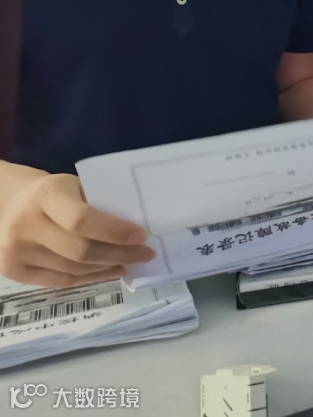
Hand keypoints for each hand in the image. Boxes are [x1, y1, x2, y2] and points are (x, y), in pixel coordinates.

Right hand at [0, 170, 154, 287]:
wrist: (10, 203)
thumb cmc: (55, 192)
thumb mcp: (76, 185)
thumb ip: (100, 202)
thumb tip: (137, 226)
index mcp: (46, 196)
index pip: (82, 220)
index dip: (115, 231)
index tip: (143, 236)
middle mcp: (26, 225)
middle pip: (80, 250)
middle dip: (119, 254)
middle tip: (146, 253)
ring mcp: (15, 251)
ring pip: (72, 269)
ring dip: (107, 267)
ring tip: (130, 262)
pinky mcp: (11, 270)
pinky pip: (60, 281)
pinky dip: (90, 278)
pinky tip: (110, 271)